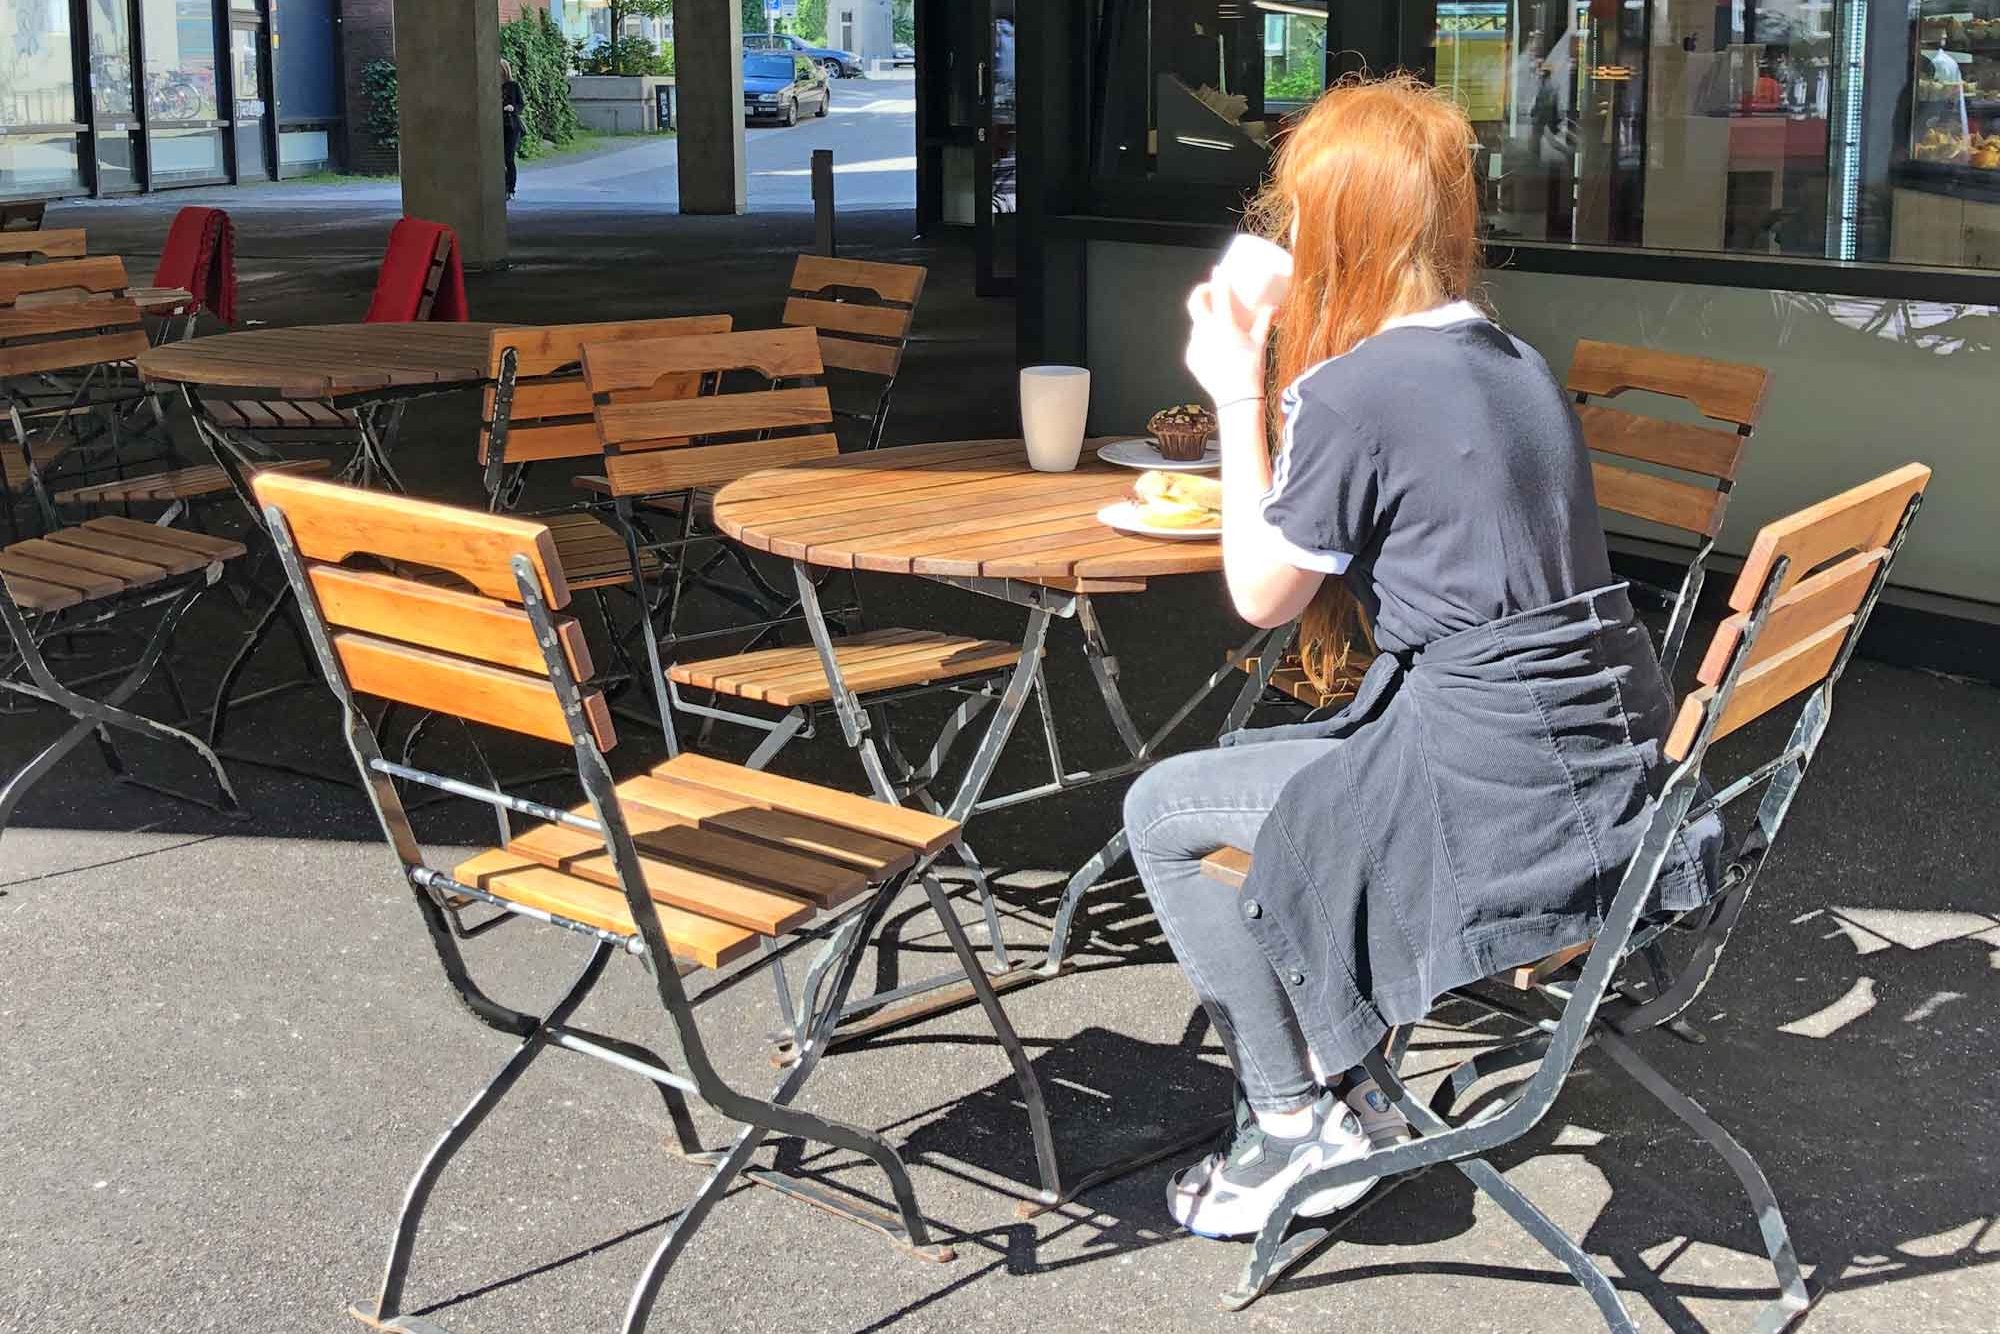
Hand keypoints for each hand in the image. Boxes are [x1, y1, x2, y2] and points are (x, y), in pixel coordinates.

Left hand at [1184, 272, 1273, 405]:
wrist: (1236, 398)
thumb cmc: (1251, 368)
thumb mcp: (1260, 342)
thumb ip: (1265, 321)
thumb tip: (1274, 306)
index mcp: (1224, 325)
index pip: (1219, 294)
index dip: (1219, 278)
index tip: (1219, 270)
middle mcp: (1205, 332)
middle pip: (1195, 301)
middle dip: (1201, 290)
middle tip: (1209, 289)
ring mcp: (1195, 345)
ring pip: (1196, 323)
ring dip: (1204, 318)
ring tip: (1216, 321)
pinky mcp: (1191, 357)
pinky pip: (1196, 341)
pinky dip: (1203, 338)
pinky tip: (1213, 345)